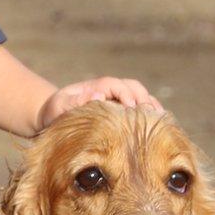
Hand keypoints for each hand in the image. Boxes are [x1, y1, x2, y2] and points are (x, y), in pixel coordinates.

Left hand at [36, 76, 163, 131]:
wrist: (54, 120)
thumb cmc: (56, 113)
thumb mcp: (59, 107)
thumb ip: (74, 102)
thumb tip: (98, 95)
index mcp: (95, 87)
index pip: (114, 85)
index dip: (125, 94)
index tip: (131, 108)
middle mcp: (110, 91)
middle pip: (133, 87)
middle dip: (143, 99)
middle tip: (149, 116)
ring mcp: (118, 100)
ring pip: (141, 96)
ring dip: (151, 106)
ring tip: (160, 122)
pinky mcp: (122, 113)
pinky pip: (141, 110)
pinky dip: (151, 116)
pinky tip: (159, 129)